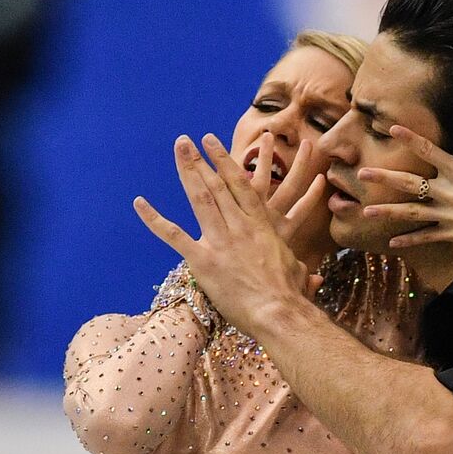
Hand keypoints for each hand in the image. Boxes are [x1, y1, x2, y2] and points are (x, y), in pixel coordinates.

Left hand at [133, 134, 325, 335]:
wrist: (279, 312)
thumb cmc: (291, 295)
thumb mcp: (297, 274)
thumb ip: (299, 270)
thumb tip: (313, 281)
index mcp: (261, 227)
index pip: (241, 186)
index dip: (225, 162)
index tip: (213, 144)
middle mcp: (240, 227)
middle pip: (217, 186)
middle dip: (200, 161)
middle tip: (185, 141)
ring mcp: (220, 241)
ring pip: (200, 199)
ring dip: (186, 172)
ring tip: (177, 151)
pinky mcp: (203, 260)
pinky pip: (173, 235)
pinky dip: (154, 219)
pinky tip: (139, 203)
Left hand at [357, 120, 452, 249]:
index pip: (429, 150)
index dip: (409, 138)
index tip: (391, 127)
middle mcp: (450, 192)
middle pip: (410, 183)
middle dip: (384, 178)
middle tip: (361, 174)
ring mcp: (450, 214)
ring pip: (412, 212)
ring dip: (387, 212)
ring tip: (365, 211)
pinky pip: (426, 237)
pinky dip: (409, 240)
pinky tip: (391, 243)